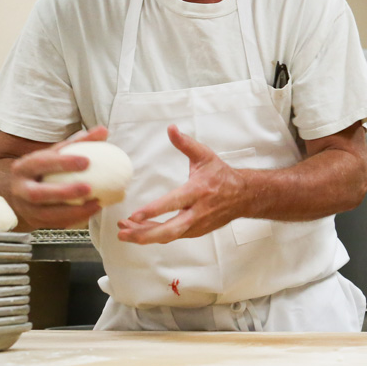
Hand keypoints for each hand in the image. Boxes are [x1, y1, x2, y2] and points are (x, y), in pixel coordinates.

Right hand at [5, 126, 108, 228]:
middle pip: (38, 193)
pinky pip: (54, 224)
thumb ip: (79, 142)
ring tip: (96, 204)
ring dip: (72, 211)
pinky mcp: (34, 222)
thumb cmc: (44, 168)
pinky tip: (92, 212)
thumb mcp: (56, 153)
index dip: (62, 163)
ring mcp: (25, 208)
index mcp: (24, 167)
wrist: (20, 189)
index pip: (41, 162)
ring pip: (45, 214)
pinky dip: (74, 219)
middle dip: (63, 192)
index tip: (86, 161)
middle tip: (89, 188)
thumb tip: (103, 131)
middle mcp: (20, 189)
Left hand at [117, 126, 248, 243]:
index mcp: (198, 191)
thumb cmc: (221, 175)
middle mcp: (197, 212)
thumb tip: (171, 129)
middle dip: (144, 234)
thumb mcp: (205, 156)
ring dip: (145, 236)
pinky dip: (154, 235)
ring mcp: (197, 225)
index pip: (174, 203)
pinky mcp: (195, 232)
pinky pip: (172, 236)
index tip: (134, 215)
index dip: (154, 210)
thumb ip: (186, 144)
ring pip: (168, 236)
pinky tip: (139, 230)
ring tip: (124, 231)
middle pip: (169, 230)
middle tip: (123, 233)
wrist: (244, 196)